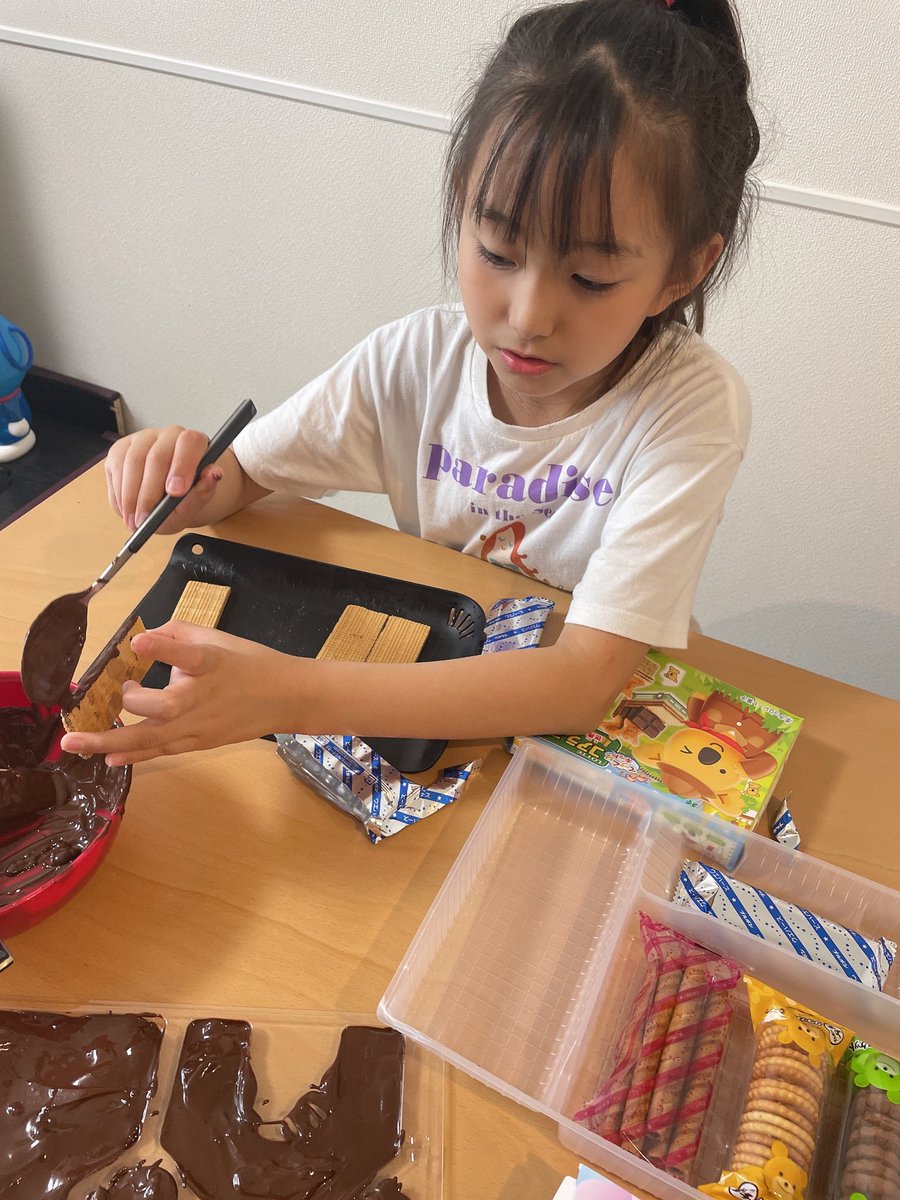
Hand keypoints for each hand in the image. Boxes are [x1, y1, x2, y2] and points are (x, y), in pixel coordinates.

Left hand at [59, 622, 300, 764]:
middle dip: (125, 708)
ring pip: (153, 738)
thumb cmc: (249, 663)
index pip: (186, 654)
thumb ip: (176, 633)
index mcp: (210, 663)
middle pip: (161, 708)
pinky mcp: (199, 742)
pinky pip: (162, 749)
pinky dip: (134, 755)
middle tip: (90, 711)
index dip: (163, 648)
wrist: (285, 698)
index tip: (137, 643)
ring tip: (76, 744)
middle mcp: (201, 697)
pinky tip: (108, 757)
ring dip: (112, 742)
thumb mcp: (217, 638)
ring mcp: (199, 725)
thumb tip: (142, 639)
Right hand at [105, 426, 223, 533]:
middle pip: (156, 456)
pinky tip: (127, 510)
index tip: (176, 492)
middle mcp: (167, 435)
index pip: (189, 443)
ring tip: (135, 520)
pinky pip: (115, 469)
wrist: (169, 496)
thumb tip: (213, 474)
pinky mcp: (120, 449)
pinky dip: (119, 495)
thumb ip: (204, 491)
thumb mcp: (196, 502)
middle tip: (147, 518)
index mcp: (193, 442)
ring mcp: (142, 439)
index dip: (182, 466)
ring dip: (131, 497)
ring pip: (132, 462)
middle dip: (150, 491)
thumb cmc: (186, 496)